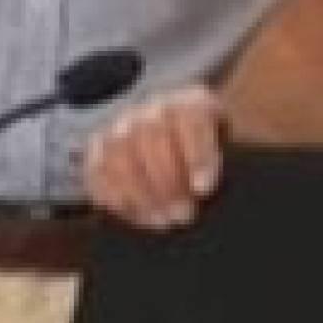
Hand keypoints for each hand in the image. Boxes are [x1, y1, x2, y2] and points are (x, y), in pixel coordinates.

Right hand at [83, 85, 227, 229]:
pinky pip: (98, 174)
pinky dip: (117, 199)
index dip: (198, 156)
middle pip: (155, 140)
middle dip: (170, 183)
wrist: (171, 136)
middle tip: (185, 215)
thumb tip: (221, 188)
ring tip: (164, 222)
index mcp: (191, 100)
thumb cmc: (207, 148)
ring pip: (122, 157)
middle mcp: (152, 108)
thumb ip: (226, 157)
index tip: (205, 189)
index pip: (193, 120)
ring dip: (143, 195)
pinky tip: (139, 218)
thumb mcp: (226, 143)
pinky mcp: (96, 150)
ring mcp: (119, 127)